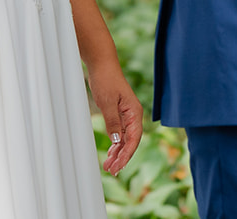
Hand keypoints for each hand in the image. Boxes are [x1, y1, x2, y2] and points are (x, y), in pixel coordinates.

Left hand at [87, 61, 143, 175]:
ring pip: (124, 139)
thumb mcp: (107, 102)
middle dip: (122, 157)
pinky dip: (115, 144)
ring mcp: (126, 115)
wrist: (102, 65)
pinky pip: (119, 133)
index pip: (134, 138)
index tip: (119, 166)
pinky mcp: (119, 114)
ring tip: (108, 166)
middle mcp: (133, 115)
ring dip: (117, 153)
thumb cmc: (106, 80)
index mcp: (134, 112)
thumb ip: (113, 122)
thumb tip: (117, 141)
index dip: (127, 154)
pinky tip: (110, 153)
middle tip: (111, 170)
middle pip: (130, 141)